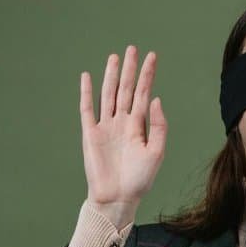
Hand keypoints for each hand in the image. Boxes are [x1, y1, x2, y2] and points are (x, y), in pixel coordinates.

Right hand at [79, 45, 166, 219]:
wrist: (117, 198)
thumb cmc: (139, 179)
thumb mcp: (156, 152)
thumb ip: (158, 126)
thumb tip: (157, 99)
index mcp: (139, 126)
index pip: (144, 94)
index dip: (148, 75)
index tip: (152, 57)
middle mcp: (122, 122)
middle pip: (126, 89)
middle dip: (130, 69)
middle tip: (132, 48)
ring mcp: (105, 126)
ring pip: (108, 94)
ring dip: (111, 76)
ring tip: (114, 57)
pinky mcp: (90, 133)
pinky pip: (87, 109)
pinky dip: (87, 92)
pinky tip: (88, 76)